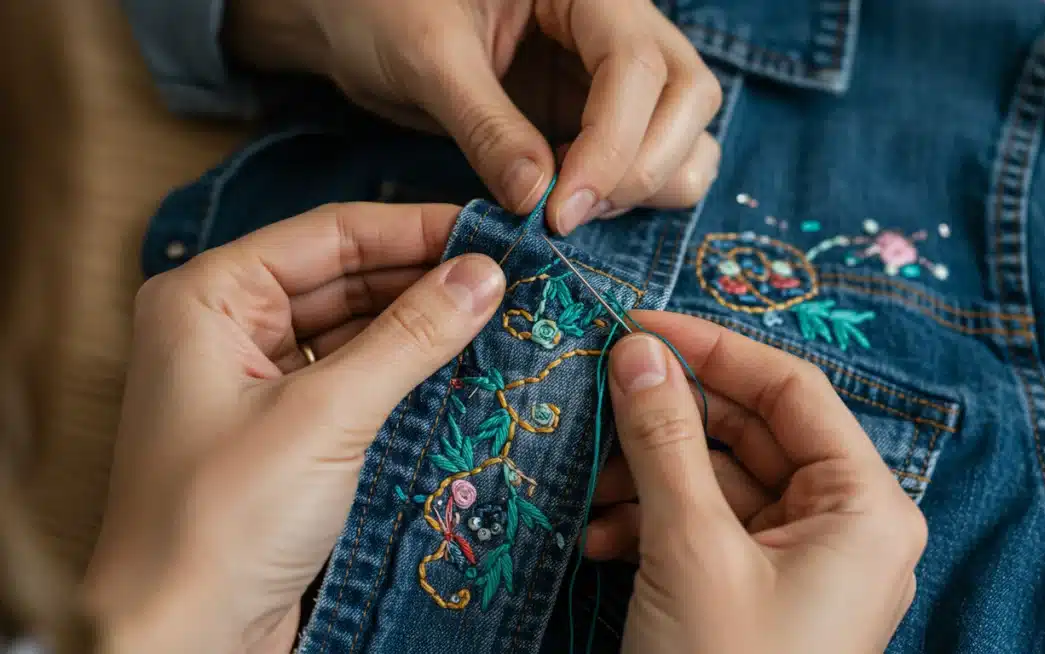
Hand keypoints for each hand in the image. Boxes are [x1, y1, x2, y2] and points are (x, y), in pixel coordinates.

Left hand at [84, 203, 505, 653]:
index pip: (328, 235)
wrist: (185, 639)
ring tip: (501, 316)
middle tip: (511, 279)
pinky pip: (355, 378)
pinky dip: (406, 371)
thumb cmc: (224, 518)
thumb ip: (410, 337)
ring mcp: (256, 381)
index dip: (415, 228)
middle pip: (344, 277)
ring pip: (355, 328)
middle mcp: (228, 327)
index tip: (493, 232)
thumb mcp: (327, 415)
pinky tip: (463, 363)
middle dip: (424, 277)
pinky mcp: (285, 430)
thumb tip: (484, 275)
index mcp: (208, 297)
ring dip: (421, 324)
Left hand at [226, 0, 722, 233]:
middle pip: (689, 95)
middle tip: (571, 216)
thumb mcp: (427, 57)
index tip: (564, 209)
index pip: (637, 65)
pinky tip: (570, 205)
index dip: (613, 145)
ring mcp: (611, 72)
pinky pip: (650, 158)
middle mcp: (616, 23)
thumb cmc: (380, 6)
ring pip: (688, 131)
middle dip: (646, 167)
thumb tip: (537, 200)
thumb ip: (486, 125)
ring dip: (652, 184)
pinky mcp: (594, 114)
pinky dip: (630, 194)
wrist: (354, 13)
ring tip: (571, 210)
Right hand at [596, 313, 926, 652]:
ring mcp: (805, 566)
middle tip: (598, 400)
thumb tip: (637, 351)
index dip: (712, 349)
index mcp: (865, 508)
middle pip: (753, 434)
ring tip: (589, 486)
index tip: (636, 326)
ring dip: (649, 480)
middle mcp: (847, 529)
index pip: (792, 390)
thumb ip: (666, 440)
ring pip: (721, 484)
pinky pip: (710, 533)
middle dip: (667, 422)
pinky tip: (601, 538)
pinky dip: (655, 527)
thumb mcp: (692, 548)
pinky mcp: (762, 597)